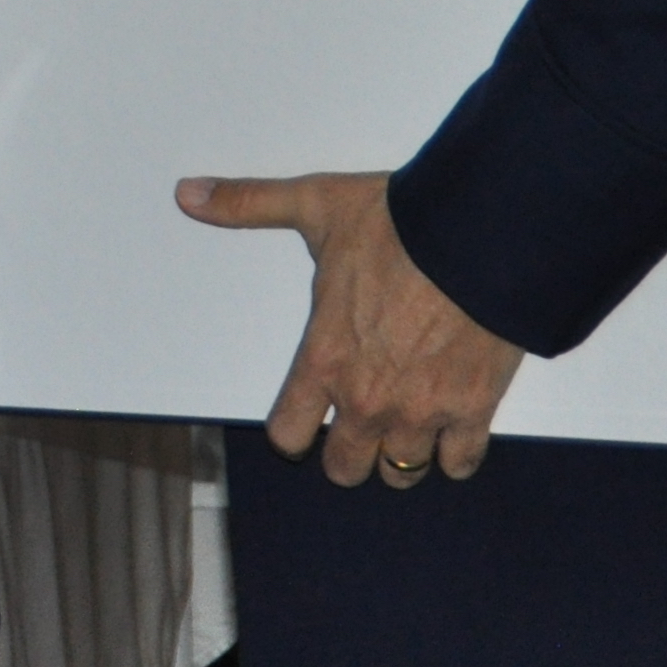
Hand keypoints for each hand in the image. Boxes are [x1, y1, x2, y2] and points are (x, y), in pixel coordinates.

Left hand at [179, 170, 523, 487]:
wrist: (477, 235)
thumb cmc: (398, 224)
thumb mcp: (314, 206)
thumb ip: (248, 206)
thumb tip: (189, 193)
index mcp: (324, 361)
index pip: (288, 435)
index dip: (291, 431)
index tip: (302, 418)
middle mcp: (368, 399)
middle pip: (345, 468)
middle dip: (346, 451)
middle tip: (355, 425)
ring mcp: (422, 412)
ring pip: (400, 472)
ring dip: (398, 454)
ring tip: (402, 428)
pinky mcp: (473, 409)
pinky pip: (460, 462)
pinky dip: (454, 452)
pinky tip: (450, 430)